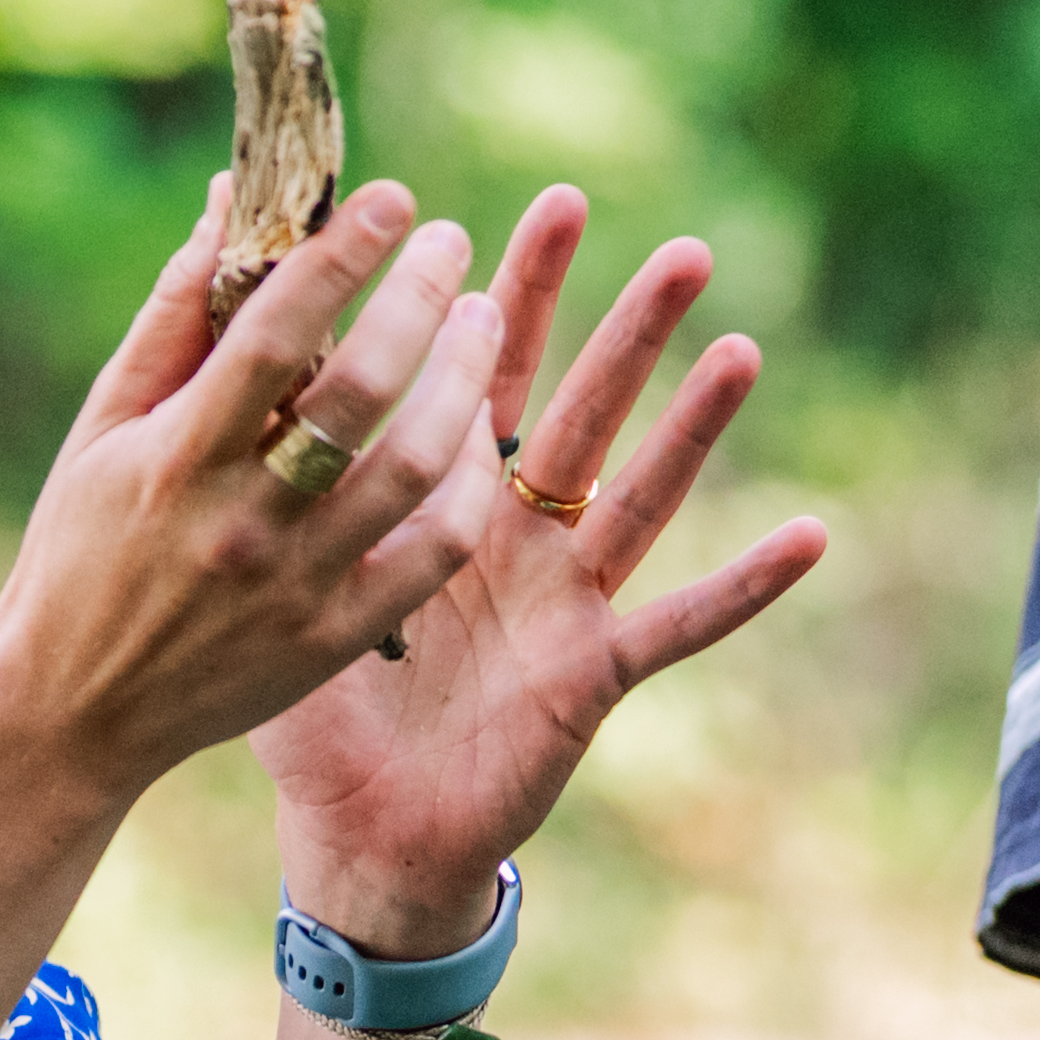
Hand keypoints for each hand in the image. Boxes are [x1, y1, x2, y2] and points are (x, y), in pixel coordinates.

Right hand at [0, 176, 509, 807]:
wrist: (71, 712)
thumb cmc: (80, 549)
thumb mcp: (103, 428)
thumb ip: (172, 318)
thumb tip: (230, 203)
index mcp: (175, 459)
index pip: (271, 335)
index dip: (341, 258)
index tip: (395, 199)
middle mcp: (241, 521)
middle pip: (360, 394)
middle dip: (420, 301)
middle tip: (451, 243)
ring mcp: (296, 585)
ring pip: (413, 468)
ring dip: (462, 382)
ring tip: (483, 320)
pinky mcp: (334, 639)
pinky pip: (431, 553)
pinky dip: (466, 488)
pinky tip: (476, 437)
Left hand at [255, 186, 828, 956]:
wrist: (355, 831)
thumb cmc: (312, 704)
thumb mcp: (282, 567)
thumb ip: (266, 469)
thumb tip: (227, 361)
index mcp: (443, 499)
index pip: (489, 372)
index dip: (522, 294)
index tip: (548, 208)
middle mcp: (518, 535)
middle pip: (585, 410)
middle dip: (630, 330)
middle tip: (682, 249)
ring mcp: (564, 599)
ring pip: (641, 495)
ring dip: (695, 427)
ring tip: (741, 349)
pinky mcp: (592, 671)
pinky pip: (681, 623)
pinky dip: (747, 584)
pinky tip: (812, 535)